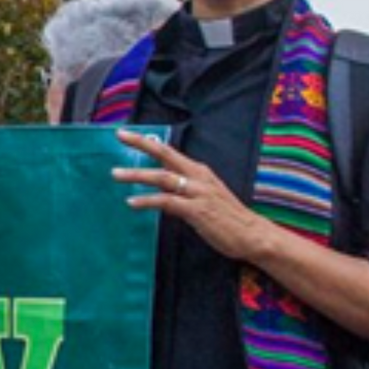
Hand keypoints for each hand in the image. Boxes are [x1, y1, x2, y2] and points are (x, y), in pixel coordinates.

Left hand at [113, 130, 275, 263]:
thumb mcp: (203, 196)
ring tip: (116, 174)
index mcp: (199, 171)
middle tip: (120, 136)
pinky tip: (132, 203)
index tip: (126, 134)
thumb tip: (161, 185)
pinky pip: (167, 202)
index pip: (169, 152)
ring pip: (163, 177)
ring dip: (137, 175)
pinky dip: (148, 201)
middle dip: (142, 144)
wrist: (252, 234)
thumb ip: (182, 188)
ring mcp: (198, 193)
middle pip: (165, 155)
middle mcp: (198, 177)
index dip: (147, 142)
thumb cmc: (227, 217)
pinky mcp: (197, 211)